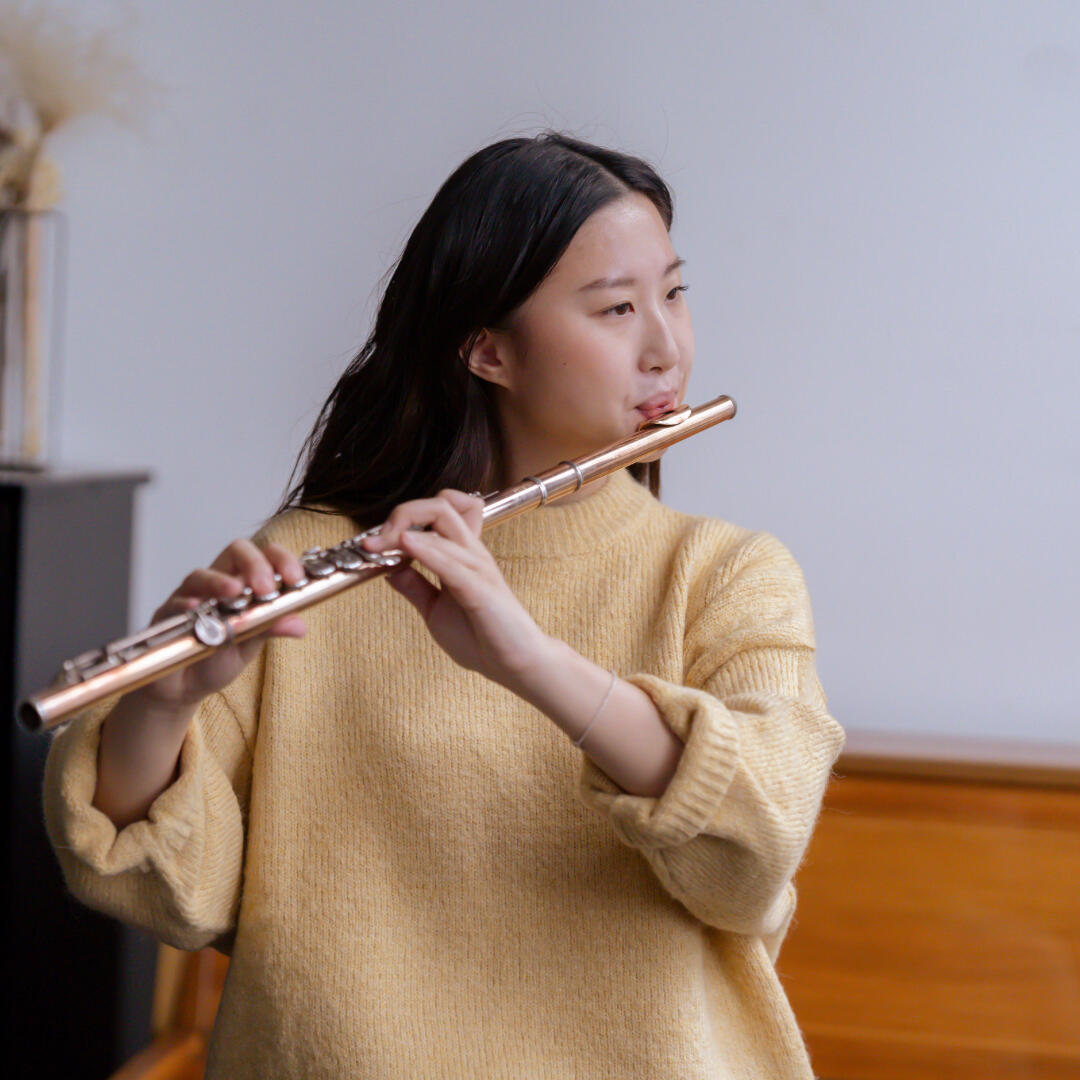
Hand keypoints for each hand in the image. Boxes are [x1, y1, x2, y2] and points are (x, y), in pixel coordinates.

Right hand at [137, 538, 307, 708]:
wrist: (183, 688)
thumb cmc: (217, 658)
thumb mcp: (251, 643)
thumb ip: (271, 628)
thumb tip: (299, 625)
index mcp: (245, 585)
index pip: (265, 556)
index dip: (281, 560)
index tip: (295, 578)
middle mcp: (218, 584)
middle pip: (236, 552)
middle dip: (254, 564)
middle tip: (266, 588)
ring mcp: (190, 597)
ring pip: (201, 575)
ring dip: (219, 581)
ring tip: (235, 591)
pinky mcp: (167, 616)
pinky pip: (173, 604)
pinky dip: (186, 604)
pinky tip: (196, 610)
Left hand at [360, 489, 548, 686]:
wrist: (514, 664)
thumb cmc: (481, 638)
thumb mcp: (434, 609)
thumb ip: (415, 586)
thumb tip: (388, 569)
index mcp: (462, 555)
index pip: (440, 510)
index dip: (403, 518)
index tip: (373, 545)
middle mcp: (471, 552)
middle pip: (440, 505)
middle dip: (402, 513)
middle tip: (376, 541)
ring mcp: (478, 567)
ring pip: (443, 522)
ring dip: (403, 530)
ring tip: (376, 546)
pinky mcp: (480, 590)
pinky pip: (451, 561)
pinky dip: (425, 550)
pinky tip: (404, 546)